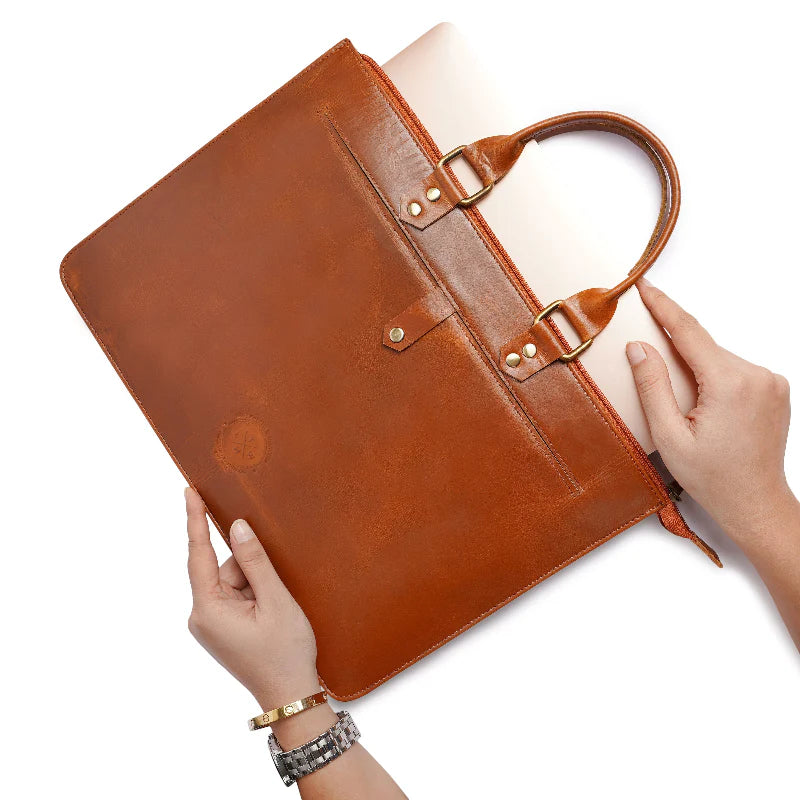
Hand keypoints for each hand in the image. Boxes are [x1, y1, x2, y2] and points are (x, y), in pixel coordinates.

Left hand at [185, 488, 318, 709]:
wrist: (290, 695)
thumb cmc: (285, 653)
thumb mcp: (275, 601)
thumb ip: (255, 561)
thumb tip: (238, 526)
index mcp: (208, 609)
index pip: (199, 554)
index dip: (195, 520)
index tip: (189, 491)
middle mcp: (201, 615)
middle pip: (223, 568)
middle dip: (251, 569)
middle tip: (274, 593)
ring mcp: (210, 623)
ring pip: (233, 580)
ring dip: (256, 584)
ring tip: (275, 610)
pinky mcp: (221, 627)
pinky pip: (235, 594)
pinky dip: (254, 593)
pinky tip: (269, 611)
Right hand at [626, 278, 794, 543]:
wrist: (755, 502)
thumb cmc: (713, 477)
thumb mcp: (669, 436)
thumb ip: (652, 387)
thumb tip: (639, 348)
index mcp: (729, 383)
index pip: (688, 331)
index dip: (663, 306)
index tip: (645, 286)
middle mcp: (757, 375)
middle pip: (703, 347)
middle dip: (675, 353)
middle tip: (660, 384)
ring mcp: (771, 381)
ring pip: (718, 359)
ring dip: (696, 370)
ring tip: (691, 412)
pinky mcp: (776, 389)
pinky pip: (734, 370)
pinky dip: (714, 378)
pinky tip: (708, 409)